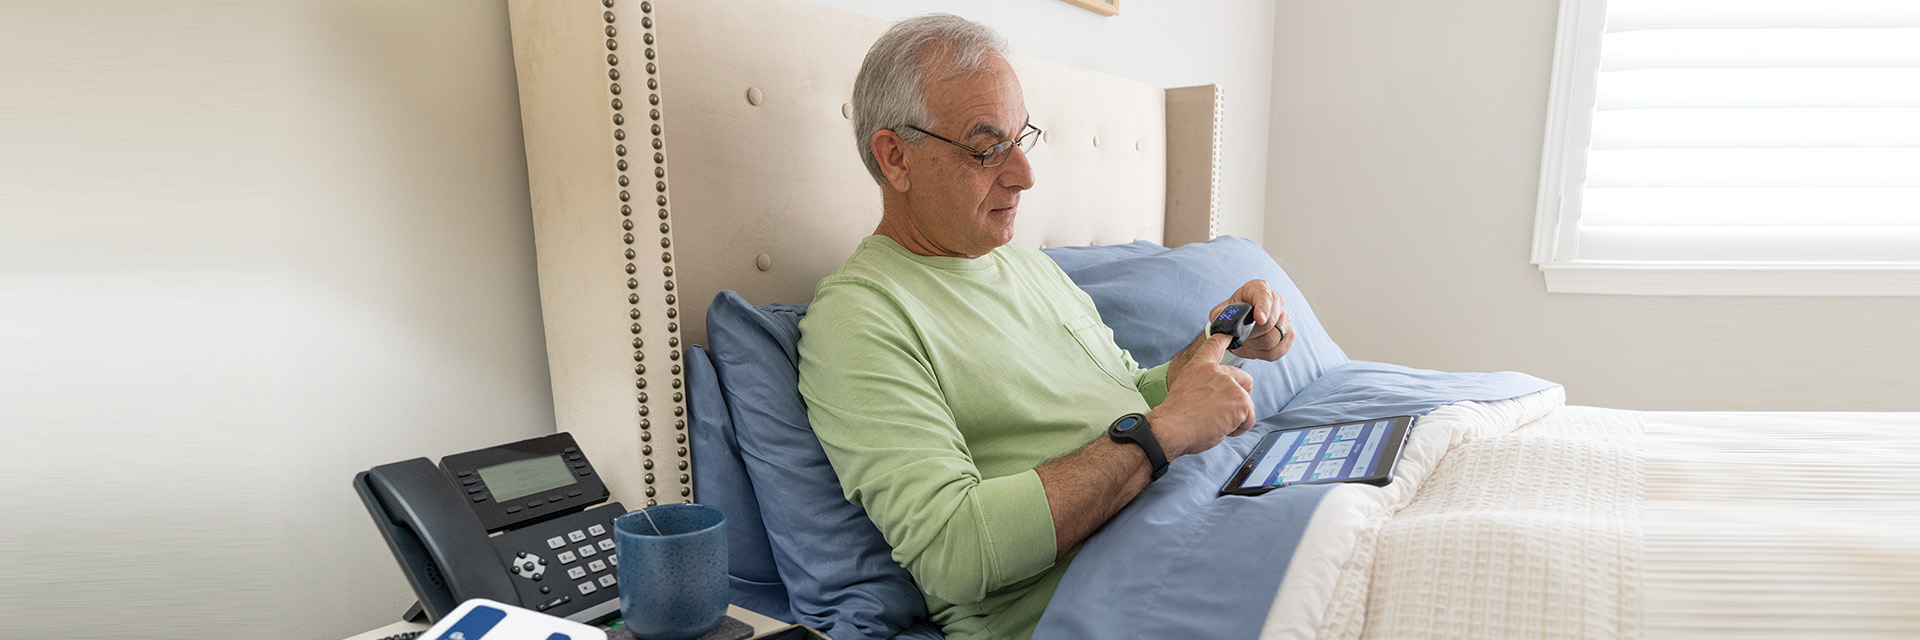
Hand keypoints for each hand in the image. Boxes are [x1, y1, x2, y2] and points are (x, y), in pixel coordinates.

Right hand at [1147, 334, 1256, 457]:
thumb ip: (1203, 386)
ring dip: (1236, 417)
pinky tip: (1221, 429)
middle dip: (1240, 397)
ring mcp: (1231, 384)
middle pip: (1244, 380)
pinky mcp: (1241, 401)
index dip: (1224, 338)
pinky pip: (1250, 419)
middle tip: (1223, 412)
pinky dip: (1239, 428)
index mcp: (1200, 366)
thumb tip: (1216, 399)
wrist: (1171, 428)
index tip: (1229, 335)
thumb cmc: (1175, 417)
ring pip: (1247, 403)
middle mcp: (1217, 371)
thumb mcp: (1185, 390)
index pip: (1214, 344)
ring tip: (1214, 423)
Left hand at [1209, 280, 1293, 361]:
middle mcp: (1276, 300)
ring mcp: (1285, 318)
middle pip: (1270, 323)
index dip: (1263, 308)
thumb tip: (1220, 318)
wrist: (1244, 324)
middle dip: (1252, 333)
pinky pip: (1278, 350)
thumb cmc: (1236, 313)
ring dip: (1256, 345)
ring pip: (1274, 339)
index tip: (1259, 319)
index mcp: (1258, 288)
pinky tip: (1256, 348)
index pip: (1264, 297)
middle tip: (1241, 336)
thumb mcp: (1224, 310)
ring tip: (1247, 341)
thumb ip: (1220, 313)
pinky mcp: (1289, 334)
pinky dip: (1264, 353)